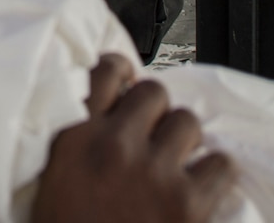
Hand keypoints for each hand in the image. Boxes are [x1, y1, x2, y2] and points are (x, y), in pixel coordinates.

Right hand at [33, 55, 233, 222]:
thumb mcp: (52, 178)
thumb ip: (76, 141)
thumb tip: (108, 114)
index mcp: (74, 137)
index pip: (106, 71)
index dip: (123, 74)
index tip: (127, 84)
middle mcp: (114, 145)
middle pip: (153, 92)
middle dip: (156, 111)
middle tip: (153, 135)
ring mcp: (155, 171)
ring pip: (188, 122)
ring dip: (185, 140)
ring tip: (178, 162)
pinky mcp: (189, 202)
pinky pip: (221, 164)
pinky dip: (215, 173)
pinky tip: (202, 187)